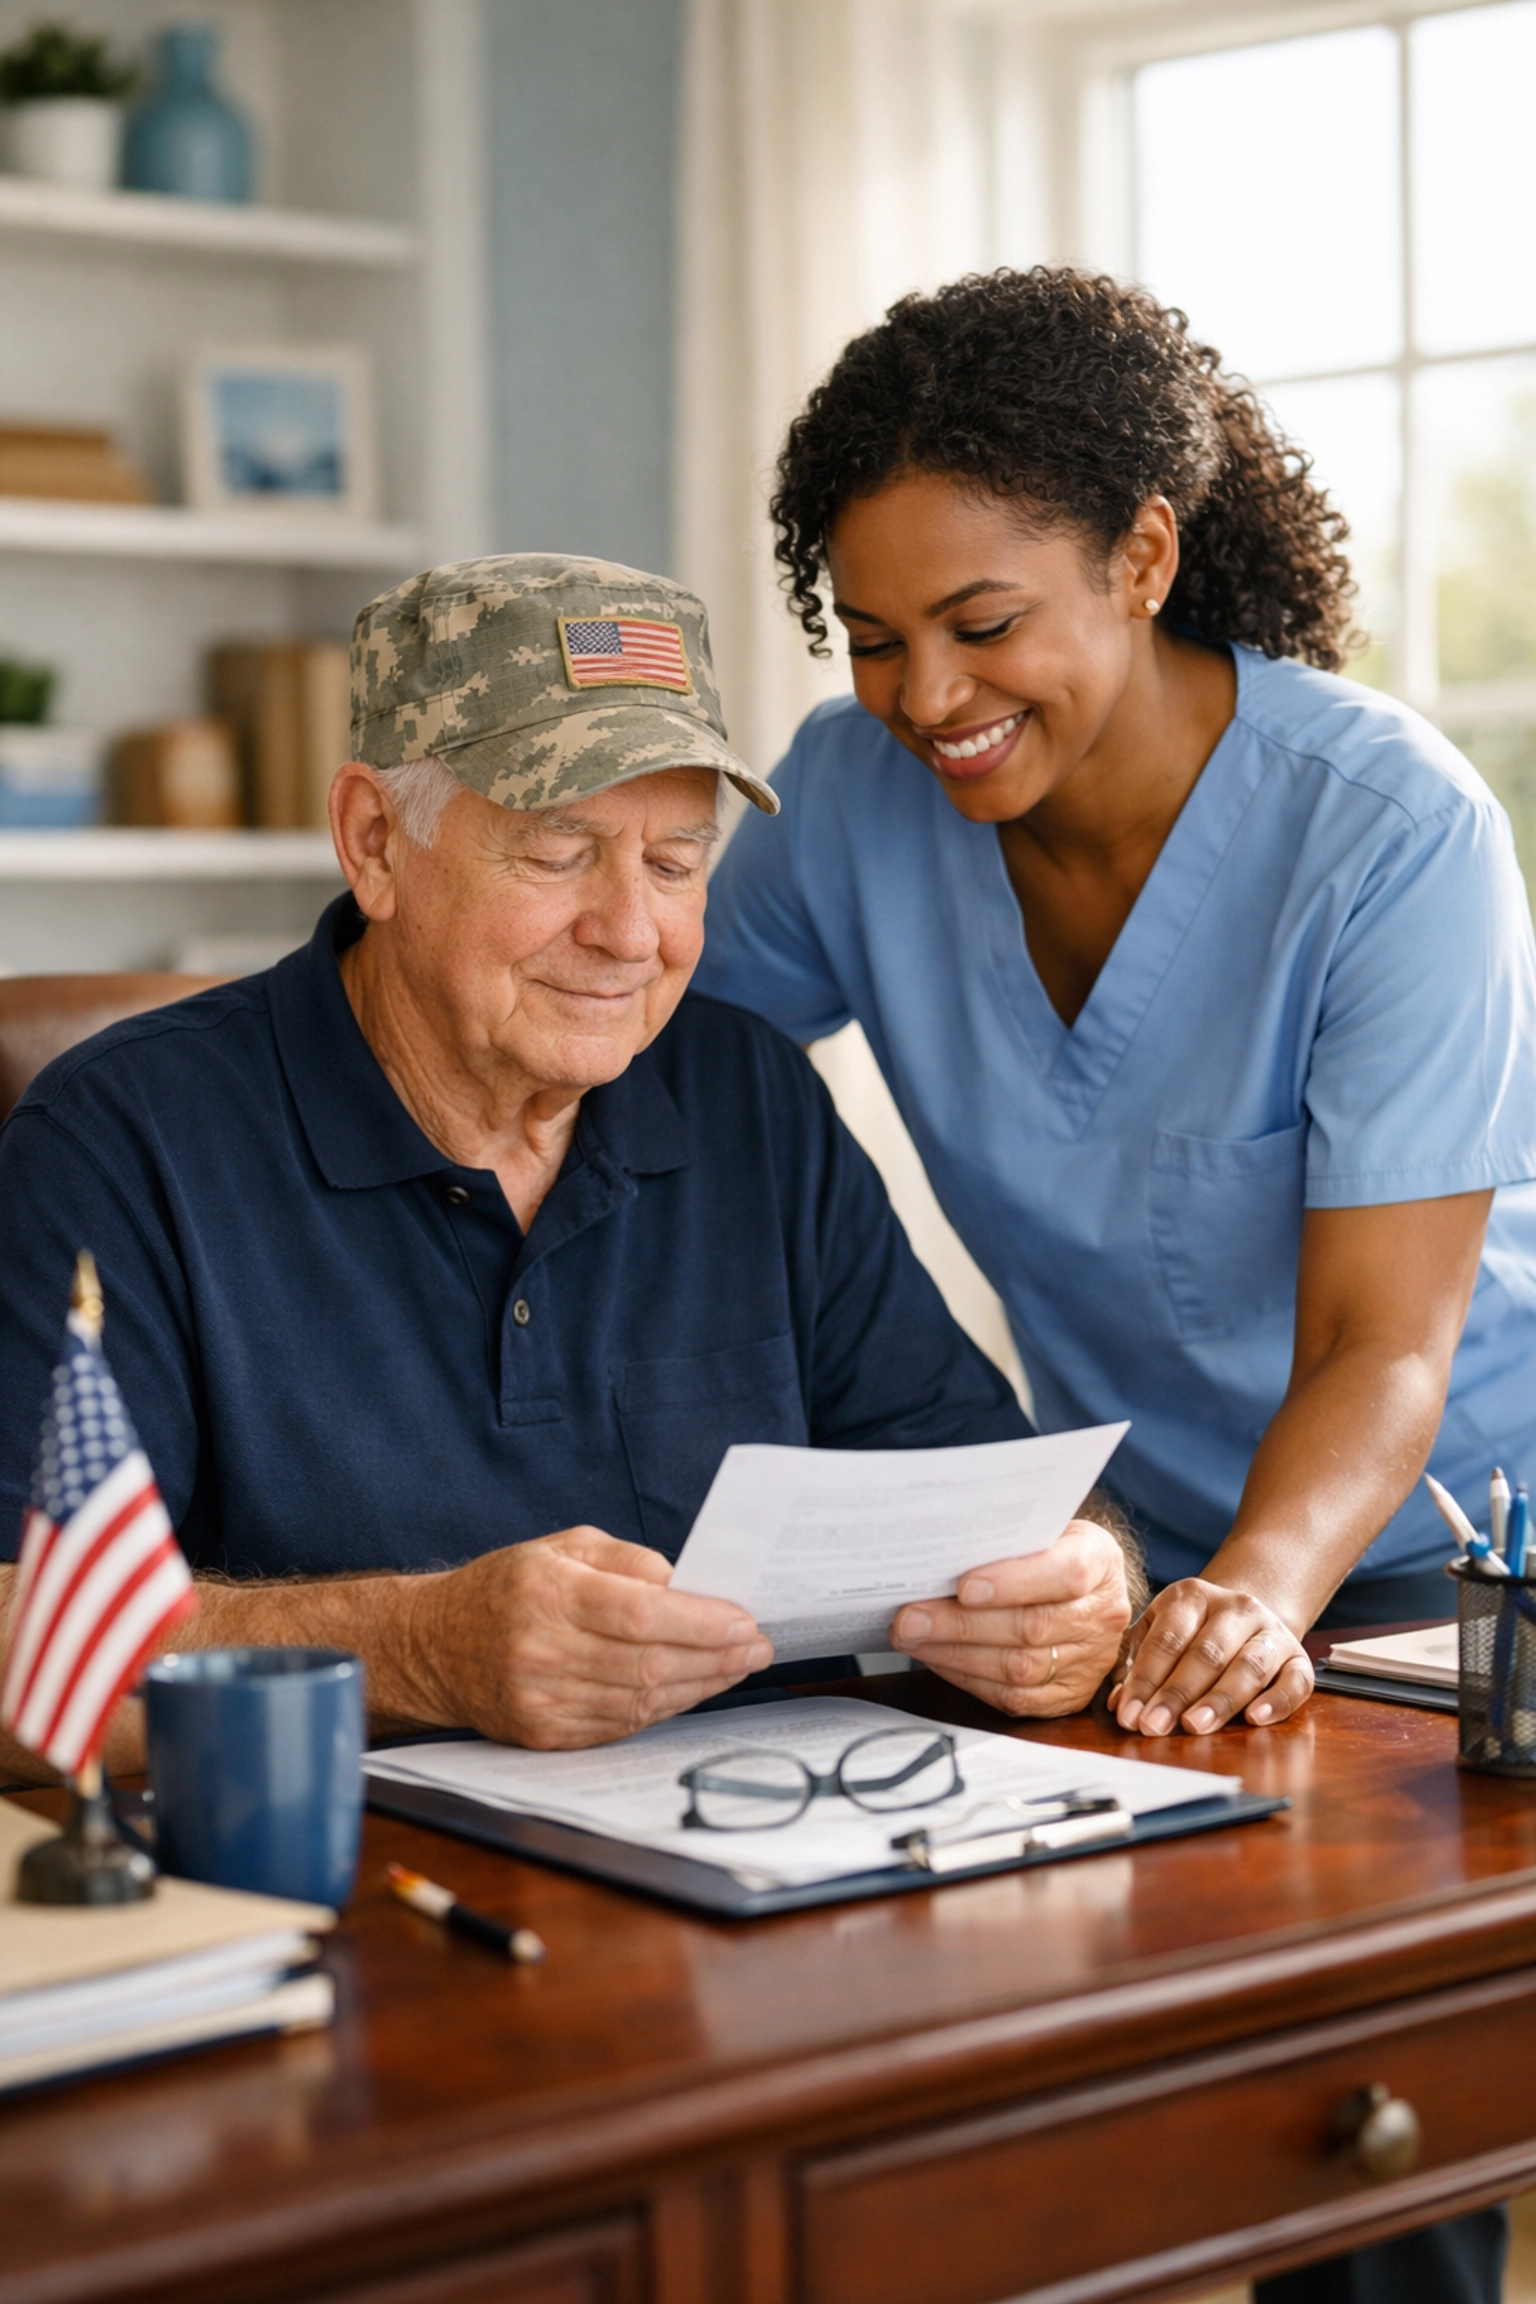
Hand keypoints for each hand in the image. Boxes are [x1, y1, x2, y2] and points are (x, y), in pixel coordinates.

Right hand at [411, 1526, 772, 1748]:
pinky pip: (619, 1726)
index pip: (642, 1614)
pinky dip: (663, 1708)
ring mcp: (541, 1700)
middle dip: (716, 1658)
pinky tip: (690, 1689)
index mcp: (549, 1594)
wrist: (433, 1646)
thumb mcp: (562, 1547)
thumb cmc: (507, 1587)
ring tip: (737, 1668)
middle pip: (649, 1663)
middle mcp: (542, 1650)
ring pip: (640, 1701)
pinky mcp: (542, 1734)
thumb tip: (686, 1583)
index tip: (745, 1621)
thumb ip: (628, 1560)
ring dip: (699, 1686)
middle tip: (757, 1648)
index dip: (702, 1622)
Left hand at [889, 1519, 1130, 1716]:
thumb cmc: (1053, 1549)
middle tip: (910, 1618)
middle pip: (1031, 1627)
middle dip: (961, 1624)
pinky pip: (1015, 1698)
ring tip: (912, 1638)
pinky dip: (968, 1679)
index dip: (1014, 1582)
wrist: (1087, 1586)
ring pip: (1019, 1668)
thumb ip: (1010, 1539)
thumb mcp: (1045, 1527)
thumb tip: (943, 1549)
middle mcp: (1102, 1615)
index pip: (1065, 1574)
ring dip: (956, 1655)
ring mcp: (1089, 1661)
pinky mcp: (1068, 1695)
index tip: (964, 1586)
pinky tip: (937, 1659)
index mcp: (1101, 1562)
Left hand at [1108, 1578, 1313, 1735]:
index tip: (1130, 1715)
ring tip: (1195, 1726)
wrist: (1244, 1616)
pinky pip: (1295, 1681)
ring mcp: (1271, 1630)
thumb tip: (1119, 1704)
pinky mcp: (1298, 1657)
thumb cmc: (1190, 1633)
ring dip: (1220, 1700)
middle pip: (1206, 1654)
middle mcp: (1235, 1608)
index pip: (1166, 1640)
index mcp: (1192, 1597)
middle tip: (1154, 1727)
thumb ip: (1135, 1665)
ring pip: (1249, 1666)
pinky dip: (1277, 1701)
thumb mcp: (1157, 1633)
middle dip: (1177, 1694)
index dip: (1146, 1679)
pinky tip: (1255, 1719)